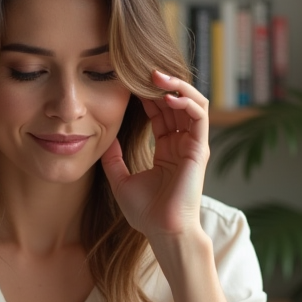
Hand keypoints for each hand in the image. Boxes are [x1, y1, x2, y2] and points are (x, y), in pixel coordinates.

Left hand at [101, 69, 209, 241]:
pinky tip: (168, 96)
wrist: (163, 232)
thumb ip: (113, 159)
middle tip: (140, 69)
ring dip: (176, 86)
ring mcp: (193, 145)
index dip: (146, 95)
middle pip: (175, 103)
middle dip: (160, 85)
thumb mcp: (121, 181)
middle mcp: (182, 144)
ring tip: (156, 76)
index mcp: (167, 149)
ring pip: (192, 103)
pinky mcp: (200, 149)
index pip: (159, 112)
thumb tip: (102, 138)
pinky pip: (198, 116)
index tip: (128, 82)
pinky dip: (186, 101)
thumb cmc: (146, 213)